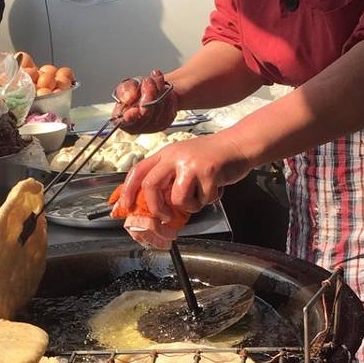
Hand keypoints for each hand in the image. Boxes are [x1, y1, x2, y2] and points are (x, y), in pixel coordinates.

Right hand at [112, 69, 178, 132]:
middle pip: (145, 115)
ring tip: (156, 82)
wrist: (152, 90)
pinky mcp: (163, 125)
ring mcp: (150, 128)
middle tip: (148, 81)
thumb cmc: (136, 90)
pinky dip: (168, 99)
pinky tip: (165, 91)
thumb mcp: (127, 85)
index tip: (135, 110)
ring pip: (158, 112)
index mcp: (120, 118)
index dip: (130, 117)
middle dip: (148, 95)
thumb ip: (124, 91)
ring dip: (159, 93)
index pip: (124, 122)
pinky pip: (169, 112)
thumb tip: (128, 98)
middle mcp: (135, 126)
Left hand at [122, 132, 253, 220]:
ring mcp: (191, 163)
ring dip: (190, 206)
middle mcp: (174, 156)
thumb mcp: (183, 162)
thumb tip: (153, 207)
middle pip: (151, 186)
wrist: (238, 145)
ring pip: (177, 199)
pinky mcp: (208, 171)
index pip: (138, 171)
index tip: (125, 207)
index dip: (128, 191)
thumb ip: (169, 179)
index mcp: (165, 154)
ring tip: (200, 196)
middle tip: (164, 216)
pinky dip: (210, 200)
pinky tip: (216, 188)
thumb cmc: (211, 158)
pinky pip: (202, 200)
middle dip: (155, 208)